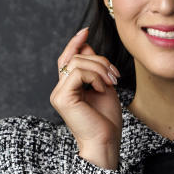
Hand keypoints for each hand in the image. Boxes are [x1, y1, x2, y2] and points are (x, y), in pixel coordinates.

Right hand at [50, 27, 123, 167]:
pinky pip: (78, 72)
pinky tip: (103, 88)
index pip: (67, 59)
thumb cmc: (107, 121)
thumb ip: (94, 69)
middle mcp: (60, 90)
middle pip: (75, 58)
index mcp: (69, 88)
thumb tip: (86, 46)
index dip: (75, 43)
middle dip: (99, 60)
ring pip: (77, 62)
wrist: (106, 143)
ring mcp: (58, 94)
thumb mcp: (103, 88)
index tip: (86, 31)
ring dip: (100, 68)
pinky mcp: (62, 97)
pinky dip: (95, 76)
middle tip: (115, 76)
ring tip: (111, 83)